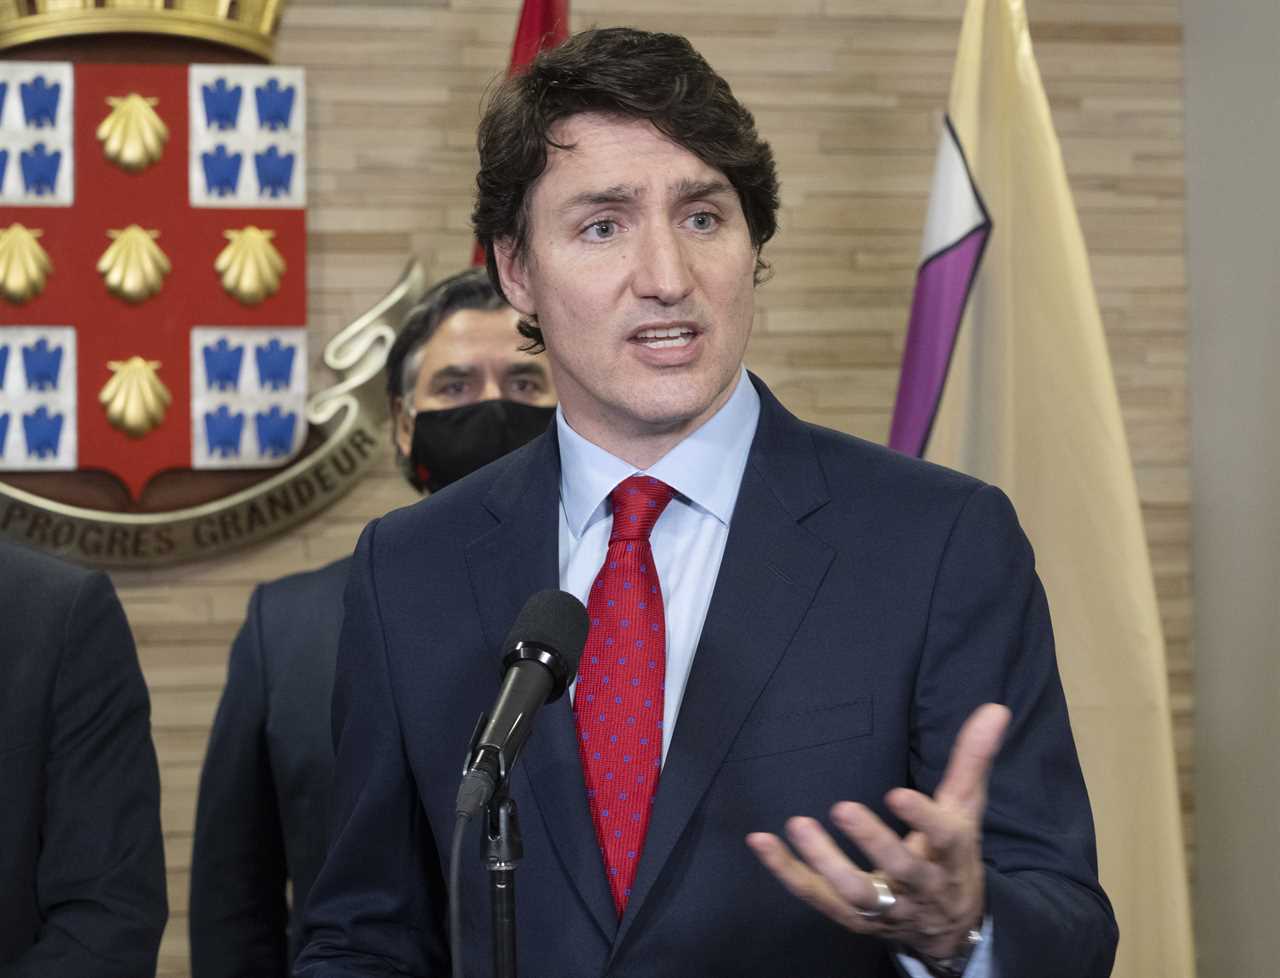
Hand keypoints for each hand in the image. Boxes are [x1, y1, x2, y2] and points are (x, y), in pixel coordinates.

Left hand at [745, 703, 1009, 960]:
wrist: (950, 927)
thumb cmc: (951, 853)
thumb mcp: (966, 808)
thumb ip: (972, 759)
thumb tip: (995, 708)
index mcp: (950, 854)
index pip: (943, 839)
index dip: (922, 819)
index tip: (897, 794)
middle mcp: (920, 886)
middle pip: (898, 870)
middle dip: (872, 842)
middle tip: (841, 807)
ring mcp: (886, 908)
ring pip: (856, 893)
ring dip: (824, 862)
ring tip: (798, 824)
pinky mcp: (854, 918)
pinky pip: (816, 898)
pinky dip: (787, 872)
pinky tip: (761, 841)